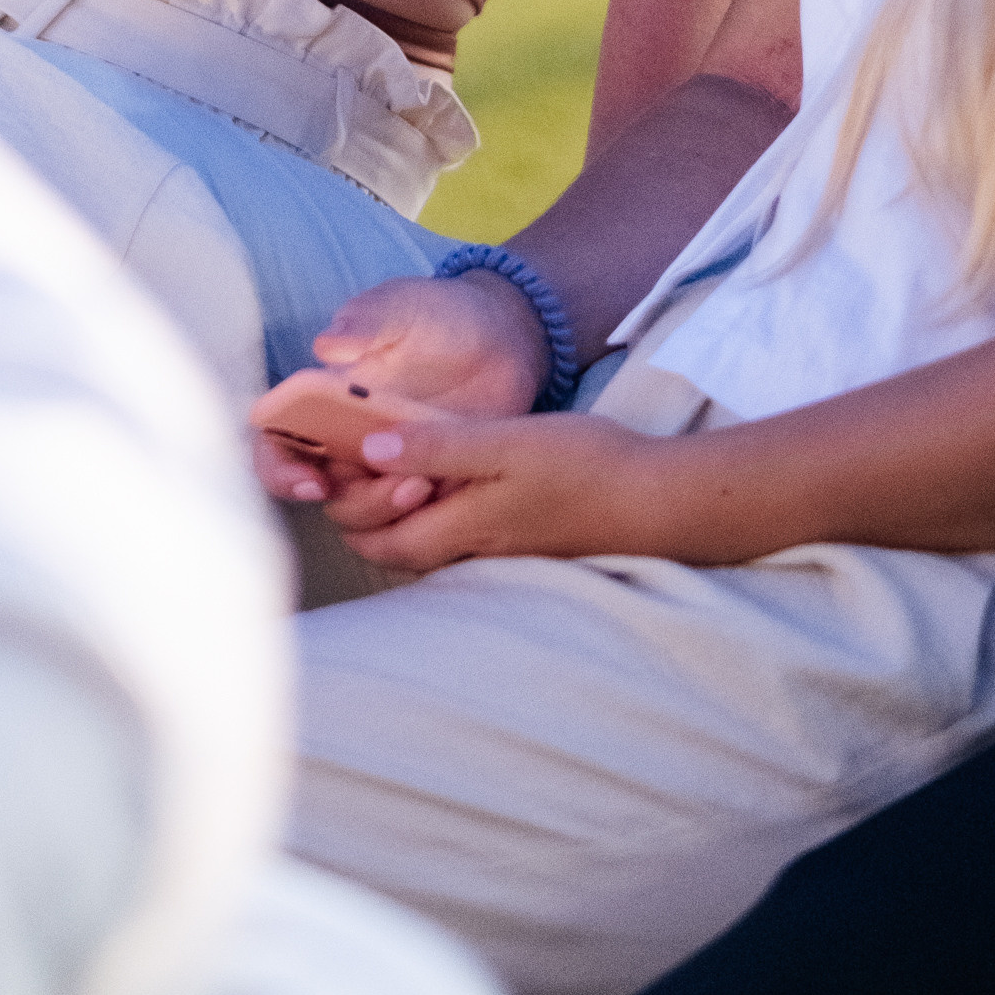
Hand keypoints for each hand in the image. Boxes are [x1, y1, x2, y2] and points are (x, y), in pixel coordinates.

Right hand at [249, 269, 545, 526]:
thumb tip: (327, 345)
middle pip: (321, 492)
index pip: (278, 444)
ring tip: (426, 482)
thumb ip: (365, 321)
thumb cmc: (437, 314)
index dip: (279, 470)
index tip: (311, 481)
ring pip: (364, 515)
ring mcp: (390, 465)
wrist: (503, 334)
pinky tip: (448, 489)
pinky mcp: (429, 479)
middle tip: (396, 485)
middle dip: (351, 501)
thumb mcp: (400, 306)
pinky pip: (412, 521)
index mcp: (324, 400)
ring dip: (387, 511)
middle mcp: (348, 440)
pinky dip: (422, 519)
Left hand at [253, 371, 668, 568]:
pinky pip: (468, 538)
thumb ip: (438, 447)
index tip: (334, 477)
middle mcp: (477, 551)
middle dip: (371, 522)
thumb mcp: (505, 443)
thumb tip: (371, 449)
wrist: (660, 500)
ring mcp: (506, 551)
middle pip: (404, 550)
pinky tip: (454, 484)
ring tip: (397, 471)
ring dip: (408, 517)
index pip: (382, 542)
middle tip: (357, 473)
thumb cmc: (583, 465)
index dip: (351, 518)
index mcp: (463, 527)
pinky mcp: (530, 541)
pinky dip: (445, 516)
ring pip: (435, 546)